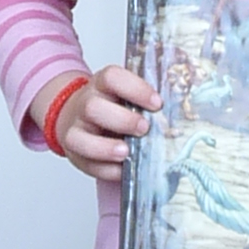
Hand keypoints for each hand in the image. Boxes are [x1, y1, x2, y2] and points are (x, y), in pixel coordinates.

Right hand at [37, 65, 159, 181]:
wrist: (78, 117)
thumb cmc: (110, 107)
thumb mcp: (123, 95)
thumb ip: (143, 103)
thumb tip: (173, 118)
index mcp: (101, 85)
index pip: (112, 78)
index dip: (135, 89)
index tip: (157, 104)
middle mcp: (84, 104)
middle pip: (94, 107)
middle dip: (122, 120)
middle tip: (144, 129)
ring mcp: (76, 129)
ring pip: (81, 138)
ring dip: (107, 148)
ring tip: (127, 152)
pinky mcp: (75, 153)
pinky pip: (87, 164)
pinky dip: (107, 169)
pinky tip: (123, 170)